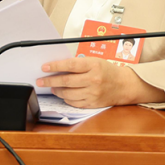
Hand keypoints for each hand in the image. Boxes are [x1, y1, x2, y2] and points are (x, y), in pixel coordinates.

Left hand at [37, 56, 160, 107]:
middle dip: (50, 81)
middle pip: (66, 81)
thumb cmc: (108, 71)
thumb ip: (78, 64)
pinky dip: (66, 99)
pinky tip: (63, 94)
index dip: (55, 66)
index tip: (44, 67)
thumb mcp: (94, 61)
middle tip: (41, 81)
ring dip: (57, 90)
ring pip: (68, 93)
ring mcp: (93, 93)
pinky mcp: (93, 103)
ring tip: (52, 87)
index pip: (70, 65)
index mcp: (93, 65)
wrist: (124, 85)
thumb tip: (58, 67)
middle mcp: (93, 80)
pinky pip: (74, 102)